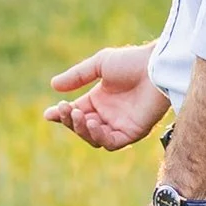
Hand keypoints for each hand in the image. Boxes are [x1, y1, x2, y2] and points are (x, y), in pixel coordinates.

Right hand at [45, 43, 172, 151]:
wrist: (156, 67)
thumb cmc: (132, 62)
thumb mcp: (99, 64)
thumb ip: (77, 76)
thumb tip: (53, 85)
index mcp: (99, 99)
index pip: (76, 112)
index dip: (61, 115)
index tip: (49, 114)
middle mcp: (108, 115)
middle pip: (82, 127)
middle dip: (70, 120)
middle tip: (65, 109)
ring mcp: (120, 125)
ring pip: (93, 138)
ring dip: (82, 129)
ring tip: (79, 114)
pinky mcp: (132, 133)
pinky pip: (111, 144)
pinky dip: (99, 136)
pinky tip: (93, 122)